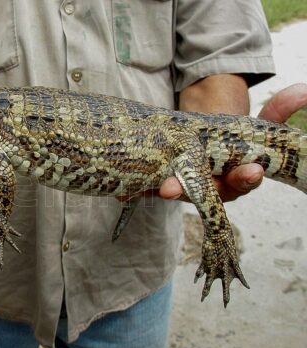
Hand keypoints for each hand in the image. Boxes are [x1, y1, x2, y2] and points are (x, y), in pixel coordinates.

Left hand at [122, 83, 306, 201]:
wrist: (201, 146)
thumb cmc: (230, 138)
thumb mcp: (255, 126)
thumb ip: (278, 111)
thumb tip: (305, 89)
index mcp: (236, 178)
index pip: (243, 182)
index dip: (246, 178)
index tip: (251, 170)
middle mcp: (209, 188)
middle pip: (201, 194)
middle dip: (188, 190)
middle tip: (172, 188)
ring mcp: (185, 187)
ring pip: (174, 192)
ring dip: (162, 190)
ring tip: (155, 187)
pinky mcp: (162, 183)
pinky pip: (150, 189)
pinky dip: (138, 190)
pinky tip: (123, 192)